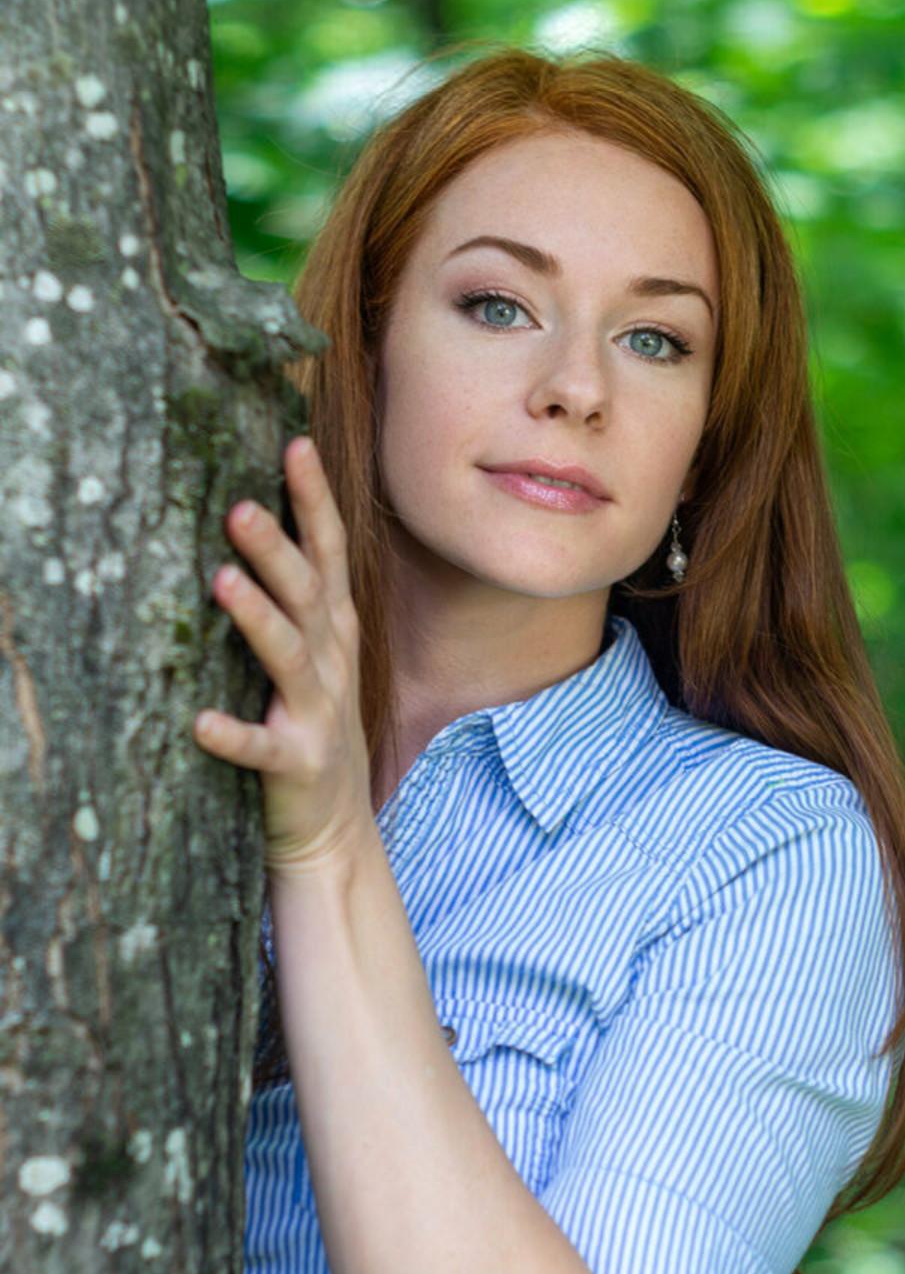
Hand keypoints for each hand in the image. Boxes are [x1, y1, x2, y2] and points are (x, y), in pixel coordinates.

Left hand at [192, 436, 373, 875]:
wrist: (336, 830)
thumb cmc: (314, 726)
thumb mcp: (319, 655)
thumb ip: (298, 600)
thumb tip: (255, 519)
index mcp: (335, 631)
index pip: (329, 554)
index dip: (314, 500)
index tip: (294, 444)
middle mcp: (332, 663)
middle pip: (307, 595)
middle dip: (277, 548)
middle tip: (238, 505)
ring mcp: (318, 714)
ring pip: (289, 658)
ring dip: (258, 620)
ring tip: (221, 582)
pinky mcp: (296, 764)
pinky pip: (262, 748)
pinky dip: (234, 735)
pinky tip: (200, 723)